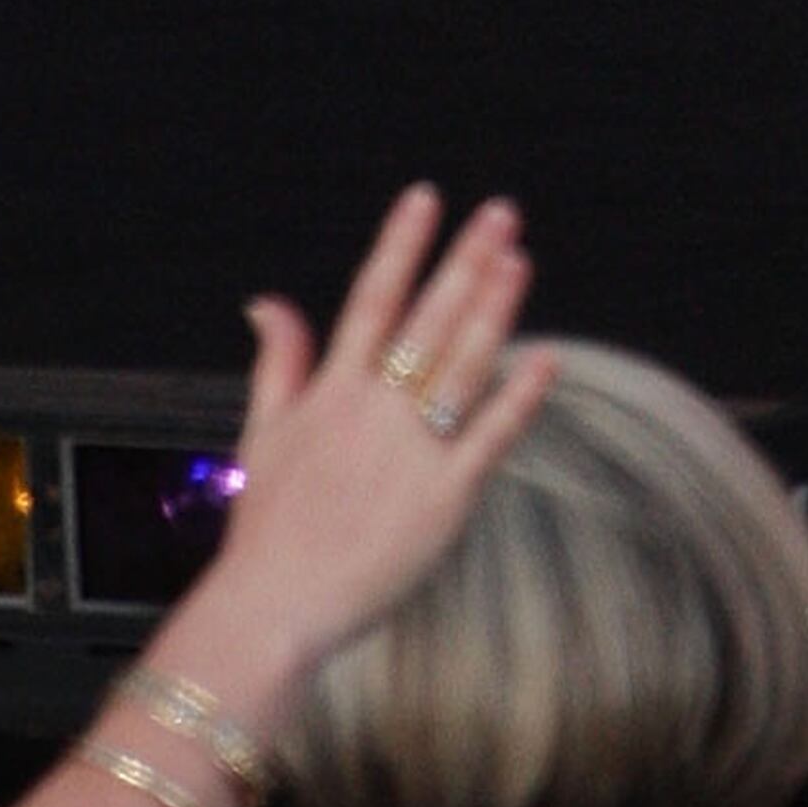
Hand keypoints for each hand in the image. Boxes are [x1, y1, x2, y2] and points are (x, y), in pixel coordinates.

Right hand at [180, 186, 557, 708]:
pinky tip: (546, 359)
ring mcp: (410, 450)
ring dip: (493, 310)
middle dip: (465, 261)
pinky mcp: (444, 496)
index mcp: (330, 393)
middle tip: (502, 212)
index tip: (426, 197)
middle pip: (427, 320)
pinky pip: (489, 435)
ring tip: (520, 259)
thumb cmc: (267, 529)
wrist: (271, 610)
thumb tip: (266, 300)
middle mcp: (372, 411)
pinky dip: (518, 396)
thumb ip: (277, 363)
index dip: (400, 246)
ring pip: (461, 364)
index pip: (371, 300)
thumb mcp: (262, 435)